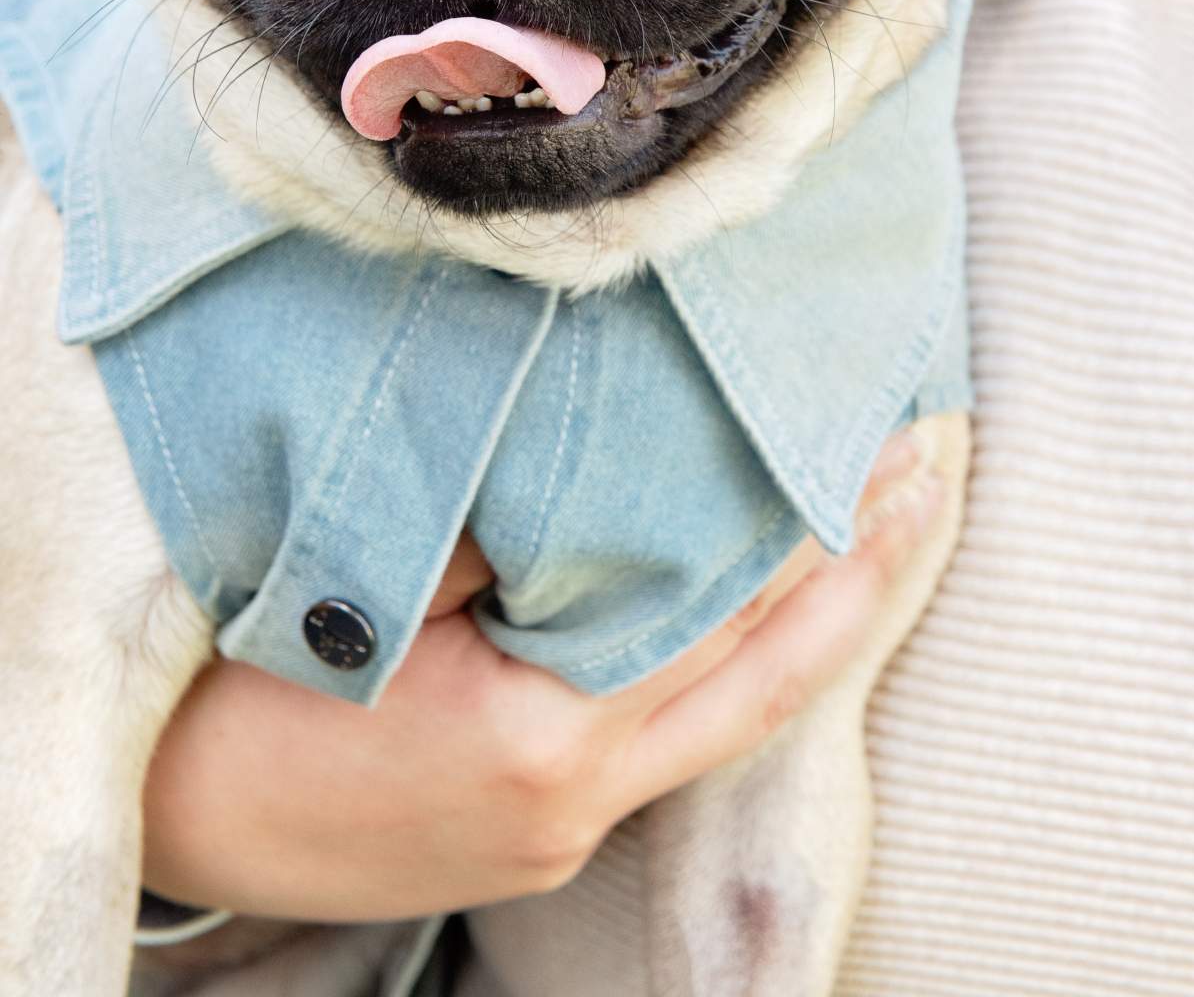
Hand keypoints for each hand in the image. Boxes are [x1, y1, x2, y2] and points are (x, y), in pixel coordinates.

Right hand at [141, 431, 942, 921]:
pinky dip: (723, 659)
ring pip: (724, 714)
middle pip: (762, 676)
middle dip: (858, 572)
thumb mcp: (385, 572)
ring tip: (876, 525)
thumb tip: (631, 441)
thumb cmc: (256, 674)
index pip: (727, 610)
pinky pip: (663, 737)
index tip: (887, 441)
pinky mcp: (540, 839)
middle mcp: (579, 800)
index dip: (816, 523)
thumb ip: (525, 521)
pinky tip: (742, 595)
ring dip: (804, 618)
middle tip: (931, 468)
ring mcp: (562, 834)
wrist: (174, 806)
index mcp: (547, 733)